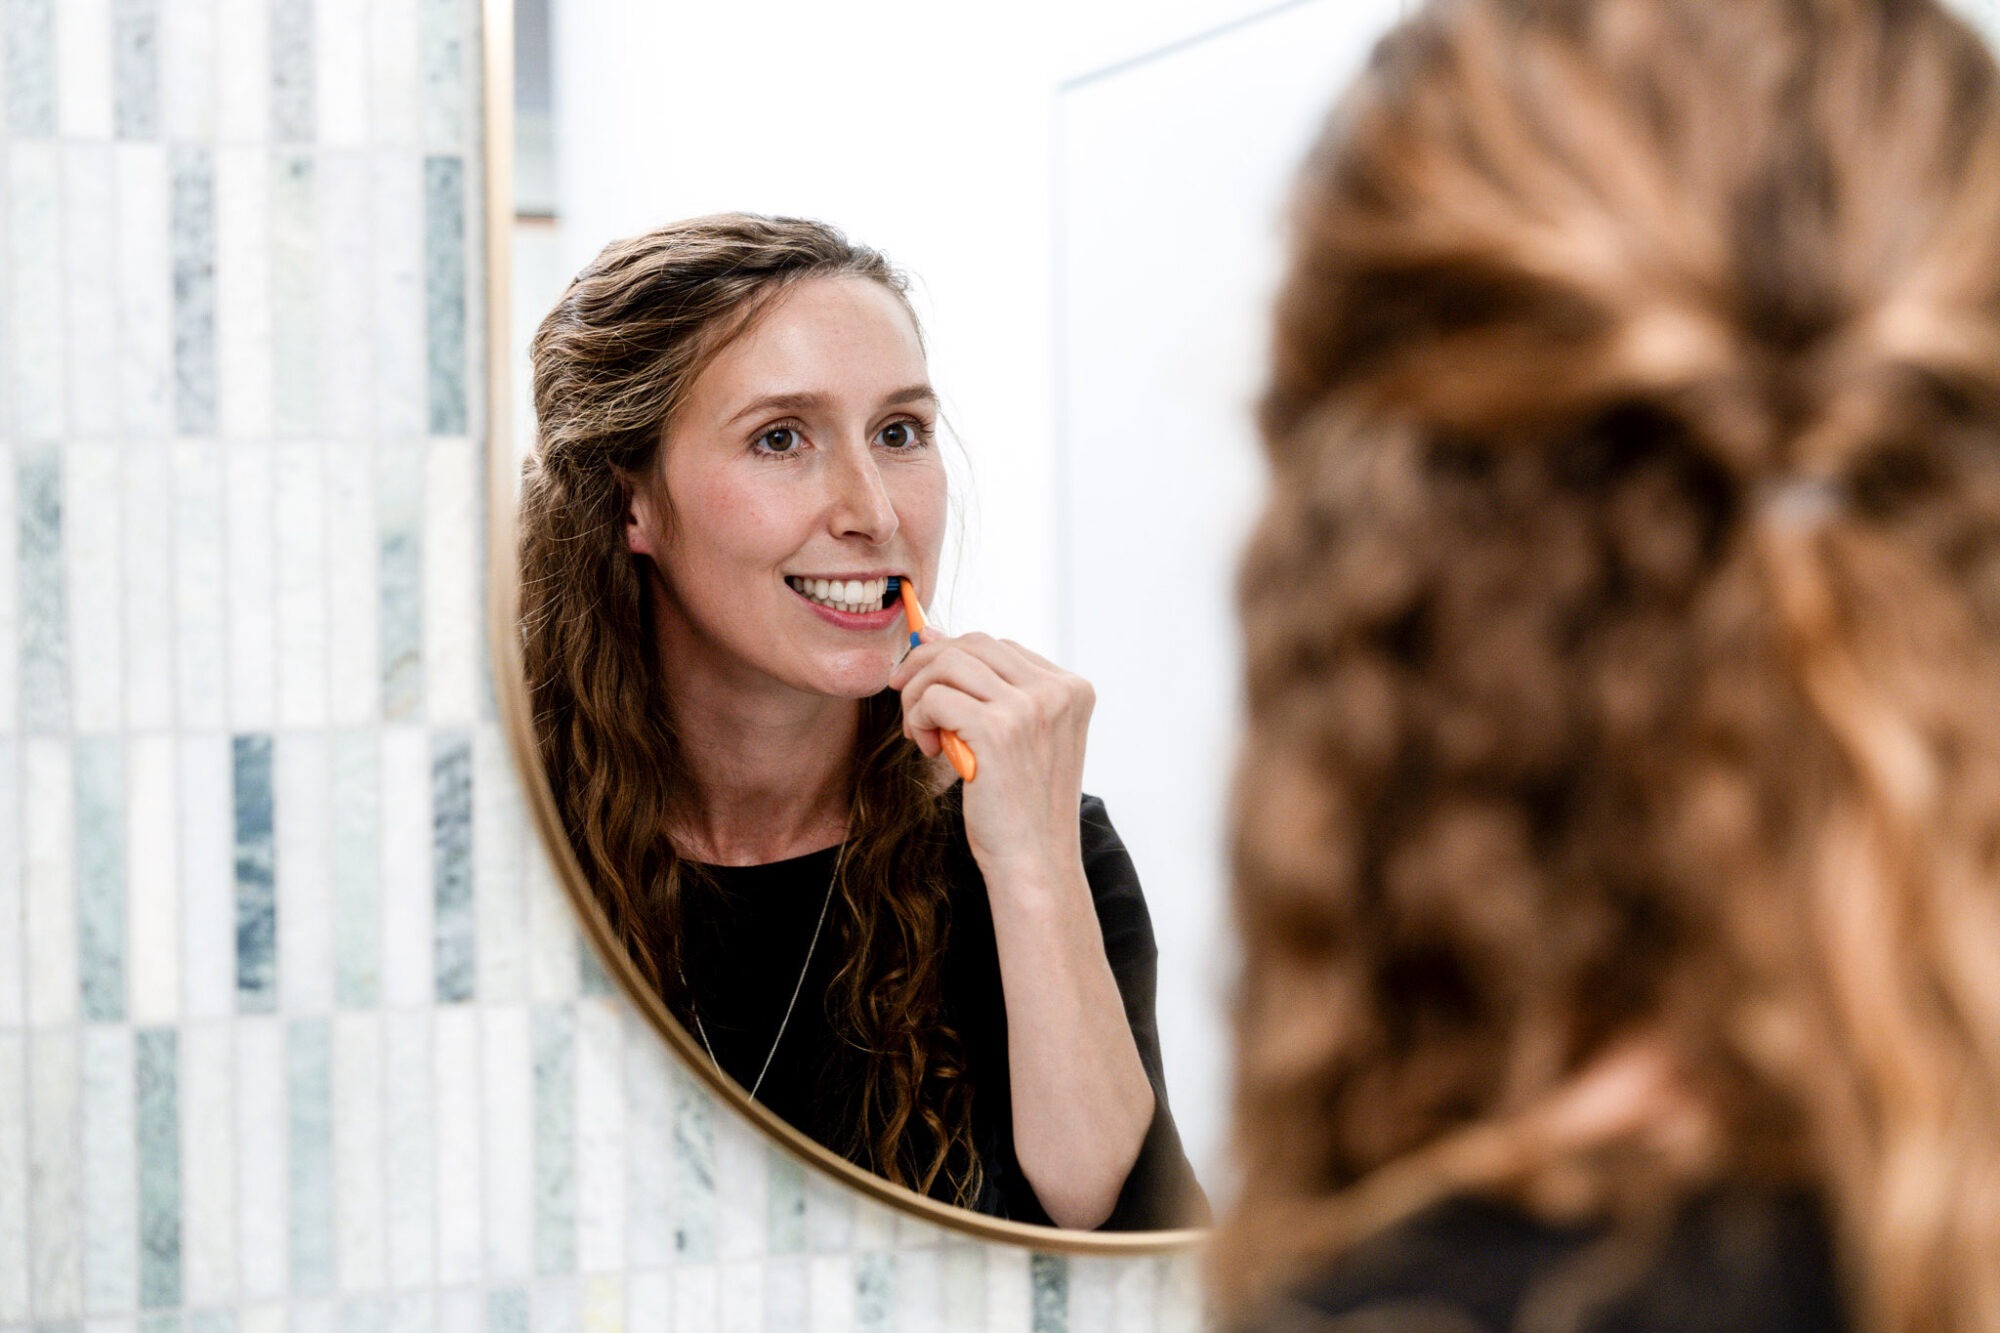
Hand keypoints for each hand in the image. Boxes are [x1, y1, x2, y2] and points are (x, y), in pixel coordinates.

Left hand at [887, 629, 1095, 878]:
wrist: (1034, 863)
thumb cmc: (1022, 806)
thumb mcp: (1016, 736)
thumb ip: (987, 687)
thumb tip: (929, 633)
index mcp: (1072, 688)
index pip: (998, 645)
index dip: (953, 659)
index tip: (927, 686)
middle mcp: (1057, 690)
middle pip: (972, 644)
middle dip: (927, 666)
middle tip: (908, 701)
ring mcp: (1031, 708)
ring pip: (948, 664)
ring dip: (919, 695)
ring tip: (922, 733)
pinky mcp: (997, 730)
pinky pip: (934, 697)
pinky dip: (918, 718)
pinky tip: (927, 748)